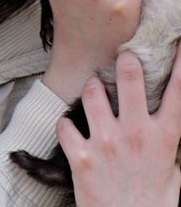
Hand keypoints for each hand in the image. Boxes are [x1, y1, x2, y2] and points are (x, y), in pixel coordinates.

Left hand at [57, 48, 180, 206]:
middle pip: (130, 76)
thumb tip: (161, 112)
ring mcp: (106, 143)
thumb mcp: (171, 168)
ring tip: (94, 93)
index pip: (177, 92)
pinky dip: (66, 126)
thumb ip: (164, 137)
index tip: (178, 42)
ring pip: (92, 91)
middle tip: (122, 58)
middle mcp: (136, 134)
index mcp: (163, 138)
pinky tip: (72, 131)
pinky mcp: (80, 156)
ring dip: (91, 89)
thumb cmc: (152, 201)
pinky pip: (64, 124)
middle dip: (125, 60)